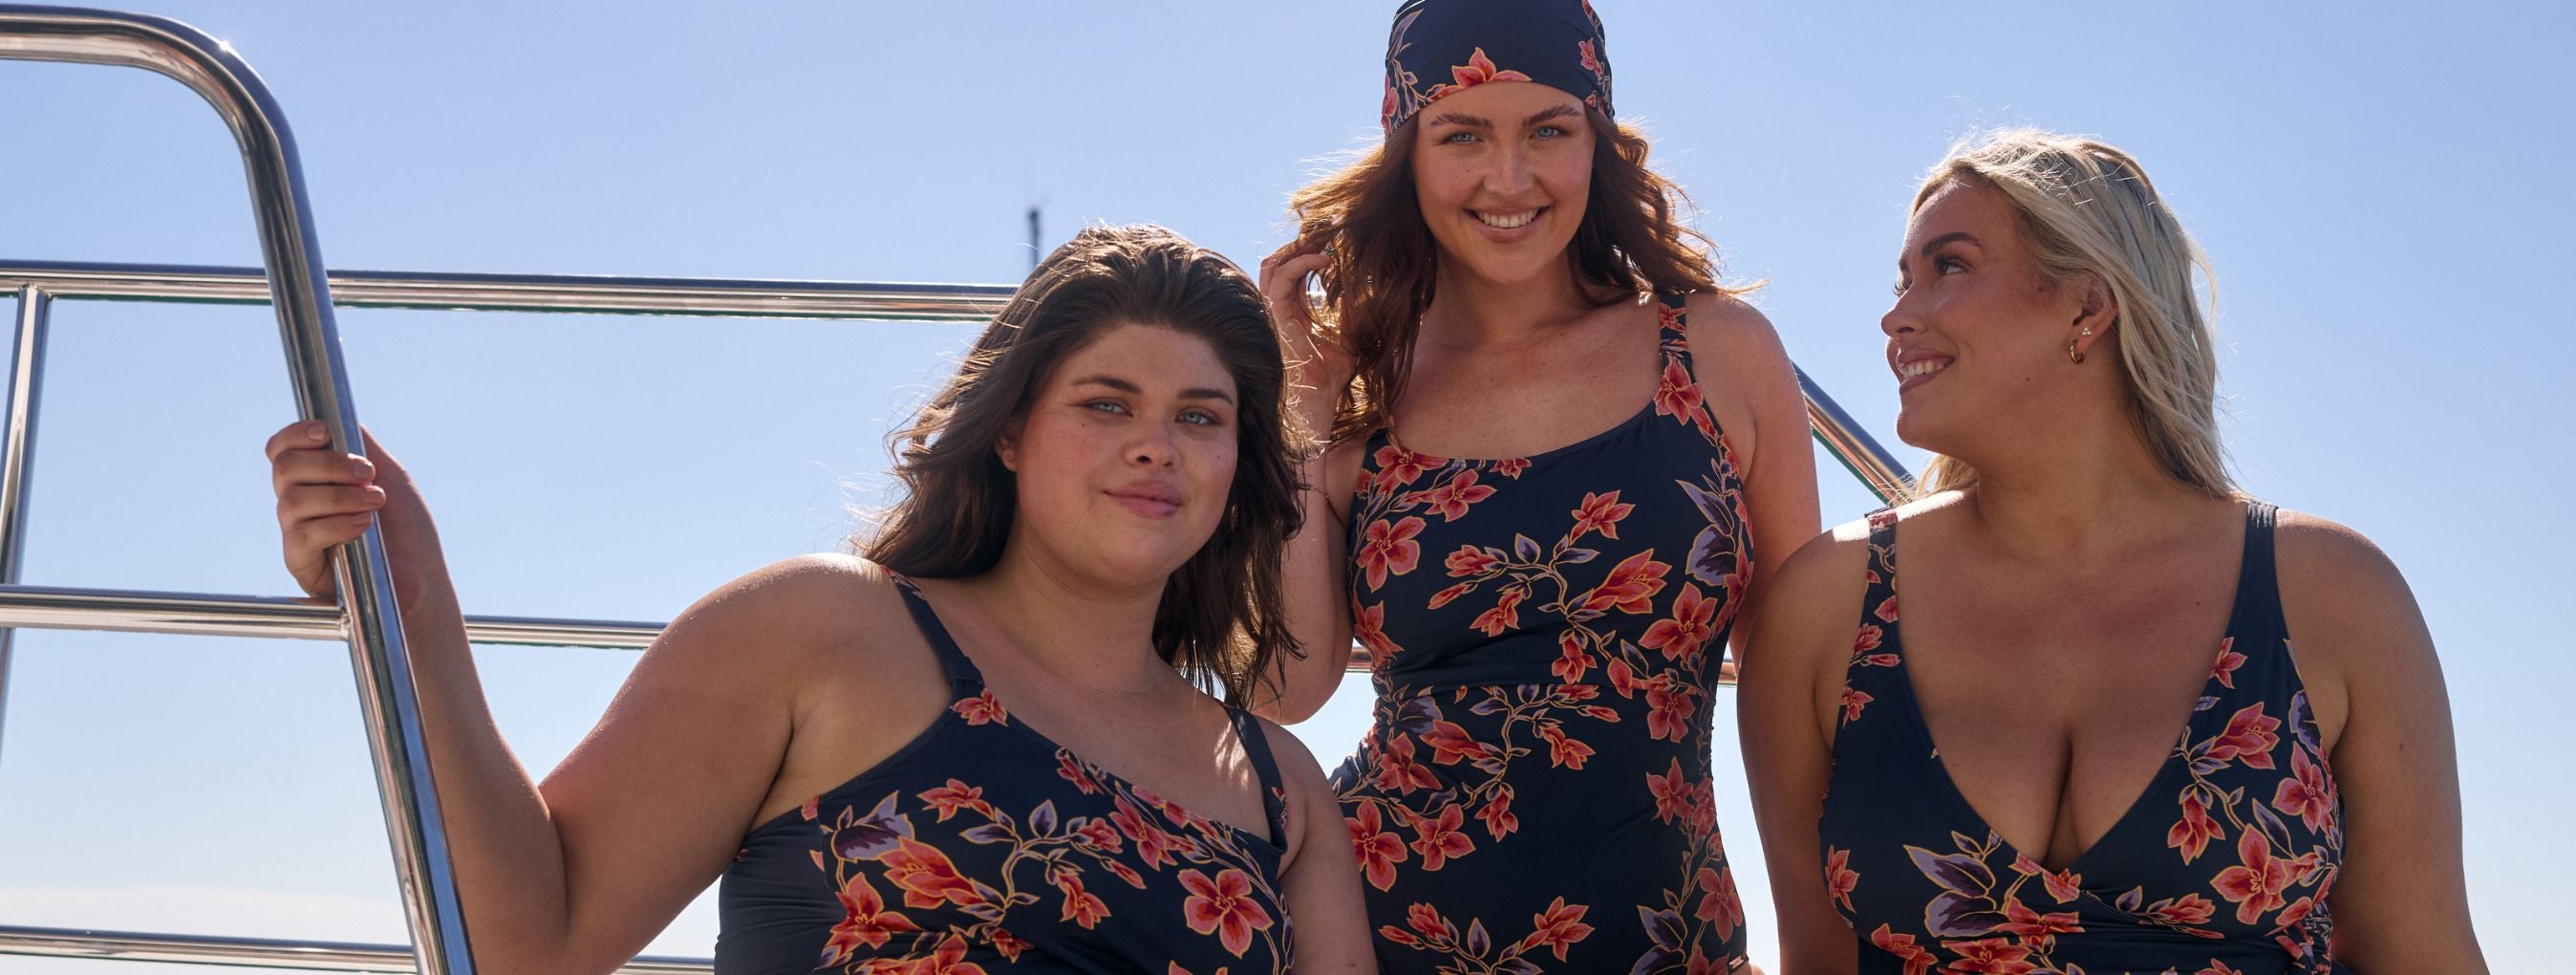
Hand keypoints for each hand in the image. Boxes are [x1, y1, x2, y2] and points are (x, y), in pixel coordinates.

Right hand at [265, 419, 397, 599]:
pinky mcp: (300, 564)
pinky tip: (363, 527)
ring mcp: (296, 534)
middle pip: (283, 468)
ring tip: (375, 504)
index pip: (282, 451)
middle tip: (368, 474)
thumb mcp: (391, 476)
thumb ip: (361, 445)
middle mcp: (299, 505)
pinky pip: (301, 533)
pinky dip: (335, 524)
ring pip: (293, 499)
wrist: (422, 582)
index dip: (296, 435)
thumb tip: (334, 416)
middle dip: (329, 464)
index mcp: (316, 481)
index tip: (327, 432)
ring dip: (340, 495)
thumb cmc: (409, 534)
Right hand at [1259, 241, 1354, 435]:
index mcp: (1292, 311)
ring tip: (1325, 241)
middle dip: (1300, 243)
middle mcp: (1279, 308)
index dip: (1308, 252)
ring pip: (1273, 265)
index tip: (1333, 240)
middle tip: (1328, 233)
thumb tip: (1363, 287)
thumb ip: (1350, 311)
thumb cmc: (1331, 375)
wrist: (1319, 400)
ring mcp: (1275, 312)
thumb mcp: (1349, 334)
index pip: (1292, 272)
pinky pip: (1281, 279)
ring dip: (1297, 247)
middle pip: (1279, 262)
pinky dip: (1301, 263)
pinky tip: (1326, 259)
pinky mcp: (1277, 316)